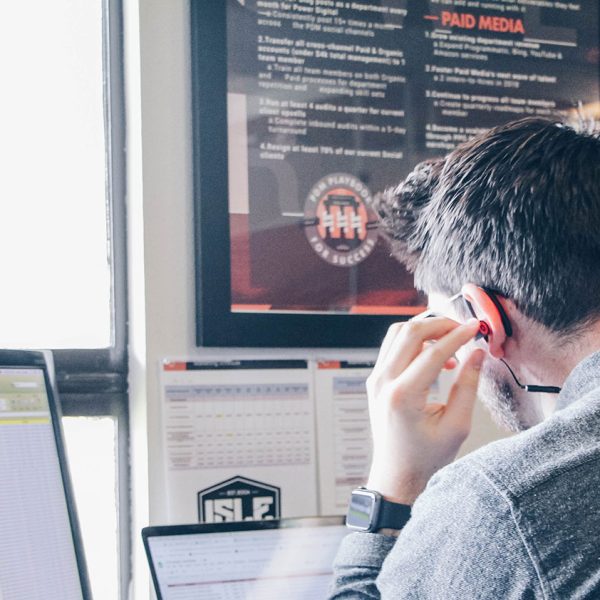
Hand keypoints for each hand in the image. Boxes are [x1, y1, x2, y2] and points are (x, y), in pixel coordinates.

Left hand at [366, 317, 484, 504]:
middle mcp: (384, 382)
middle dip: (440, 324)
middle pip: (409, 332)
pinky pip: (392, 346)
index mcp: (403, 395)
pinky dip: (414, 341)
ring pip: (397, 333)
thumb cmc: (426, 456)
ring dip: (425, 329)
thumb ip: (467, 386)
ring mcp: (376, 379)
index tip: (476, 328)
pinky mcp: (376, 379)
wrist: (397, 472)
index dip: (458, 335)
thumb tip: (477, 353)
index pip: (433, 352)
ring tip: (450, 342)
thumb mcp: (457, 426)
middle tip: (463, 329)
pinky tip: (436, 356)